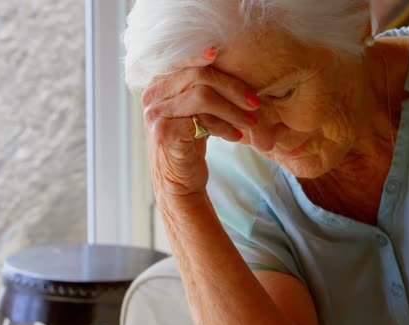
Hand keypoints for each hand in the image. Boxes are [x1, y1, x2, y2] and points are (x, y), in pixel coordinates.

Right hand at [141, 47, 260, 195]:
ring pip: (203, 96)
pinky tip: (235, 137)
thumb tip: (234, 66)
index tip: (230, 56)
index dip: (205, 56)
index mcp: (158, 85)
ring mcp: (156, 114)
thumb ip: (202, 90)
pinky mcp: (166, 132)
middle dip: (233, 88)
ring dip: (233, 109)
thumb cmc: (191, 145)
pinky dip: (224, 126)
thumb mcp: (195, 113)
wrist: (178, 183)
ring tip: (251, 123)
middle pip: (199, 76)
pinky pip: (203, 119)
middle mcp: (152, 96)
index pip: (185, 61)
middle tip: (255, 103)